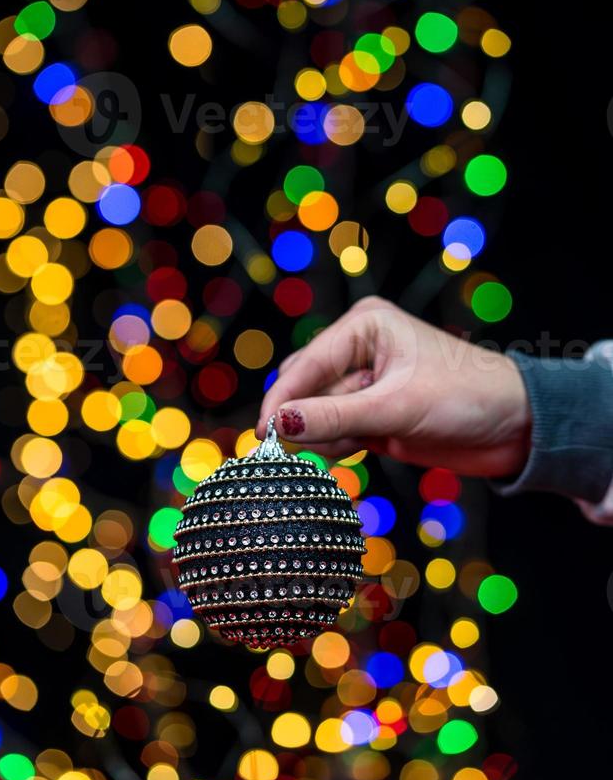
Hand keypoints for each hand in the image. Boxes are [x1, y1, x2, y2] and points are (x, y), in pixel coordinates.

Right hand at [256, 296, 530, 477]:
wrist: (516, 428)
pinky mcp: (373, 416)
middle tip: (295, 452)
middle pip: (305, 389)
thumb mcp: (396, 408)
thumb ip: (335, 417)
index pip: (306, 365)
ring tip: (357, 444)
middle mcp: (359, 351)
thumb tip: (278, 425)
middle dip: (303, 420)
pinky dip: (338, 447)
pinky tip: (364, 449)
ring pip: (317, 415)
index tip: (262, 435)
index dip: (282, 401)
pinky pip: (336, 433)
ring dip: (324, 437)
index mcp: (364, 327)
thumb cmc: (466, 398)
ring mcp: (365, 385)